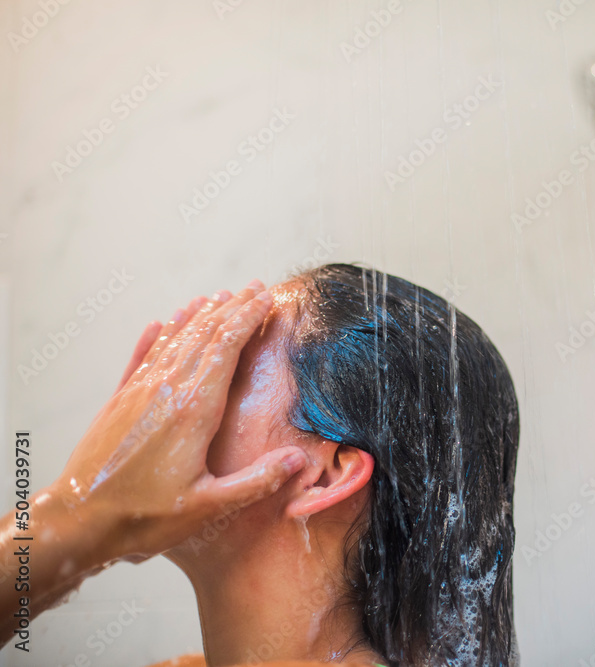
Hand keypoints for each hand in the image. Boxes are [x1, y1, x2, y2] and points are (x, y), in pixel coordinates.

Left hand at [50, 280, 307, 563]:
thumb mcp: (209, 507)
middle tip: (254, 287)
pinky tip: (162, 323)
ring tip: (217, 297)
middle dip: (232, 308)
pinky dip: (157, 337)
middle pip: (204, 336)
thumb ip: (256, 481)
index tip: (266, 298)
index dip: (248, 318)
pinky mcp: (118, 403)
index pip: (226, 348)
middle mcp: (166, 391)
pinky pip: (142, 358)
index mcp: (194, 411)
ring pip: (175, 341)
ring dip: (198, 316)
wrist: (77, 521)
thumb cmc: (144, 517)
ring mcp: (139, 394)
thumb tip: (298, 460)